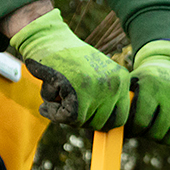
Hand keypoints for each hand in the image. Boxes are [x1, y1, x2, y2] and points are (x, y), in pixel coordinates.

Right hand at [9, 12, 128, 130]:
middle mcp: (113, 84)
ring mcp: (96, 88)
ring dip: (62, 111)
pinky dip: (50, 109)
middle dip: (80, 118)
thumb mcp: (97, 74)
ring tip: (58, 88)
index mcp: (122, 79)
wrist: (48, 38)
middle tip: (66, 100)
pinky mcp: (75, 91)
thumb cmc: (69, 59)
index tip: (86, 117)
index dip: (101, 122)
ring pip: (79, 121)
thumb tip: (106, 132)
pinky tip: (49, 91)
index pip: (119, 118)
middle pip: (98, 124)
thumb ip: (104, 98)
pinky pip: (63, 117)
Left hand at [130, 40, 169, 146]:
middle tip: (146, 125)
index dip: (134, 129)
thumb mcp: (130, 85)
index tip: (132, 126)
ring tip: (158, 122)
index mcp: (153, 85)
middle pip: (156, 134)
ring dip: (161, 137)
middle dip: (148, 133)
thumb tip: (100, 134)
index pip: (141, 124)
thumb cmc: (145, 82)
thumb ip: (120, 106)